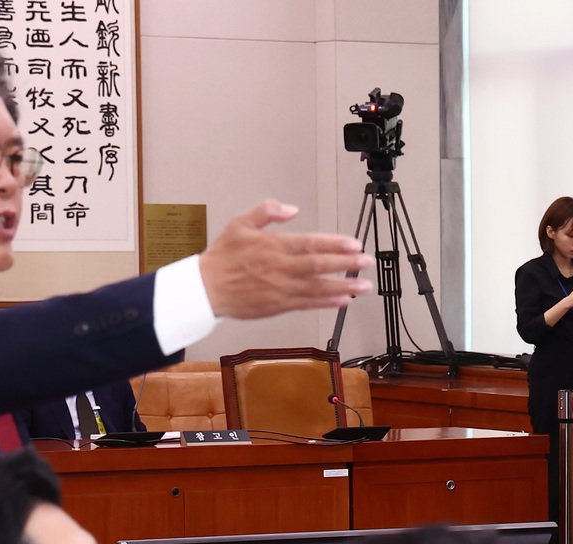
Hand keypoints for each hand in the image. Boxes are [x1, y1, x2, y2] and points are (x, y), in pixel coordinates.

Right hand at [197, 200, 372, 319]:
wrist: (206, 289)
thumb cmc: (222, 257)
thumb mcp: (240, 223)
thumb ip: (266, 211)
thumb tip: (291, 208)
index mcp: (273, 246)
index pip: (310, 244)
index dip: (334, 244)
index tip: (353, 244)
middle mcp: (280, 268)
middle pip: (319, 266)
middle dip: (346, 264)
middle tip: (366, 262)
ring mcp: (281, 289)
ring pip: (318, 287)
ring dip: (343, 286)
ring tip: (363, 285)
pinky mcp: (279, 305)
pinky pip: (307, 303)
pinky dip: (326, 302)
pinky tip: (343, 300)